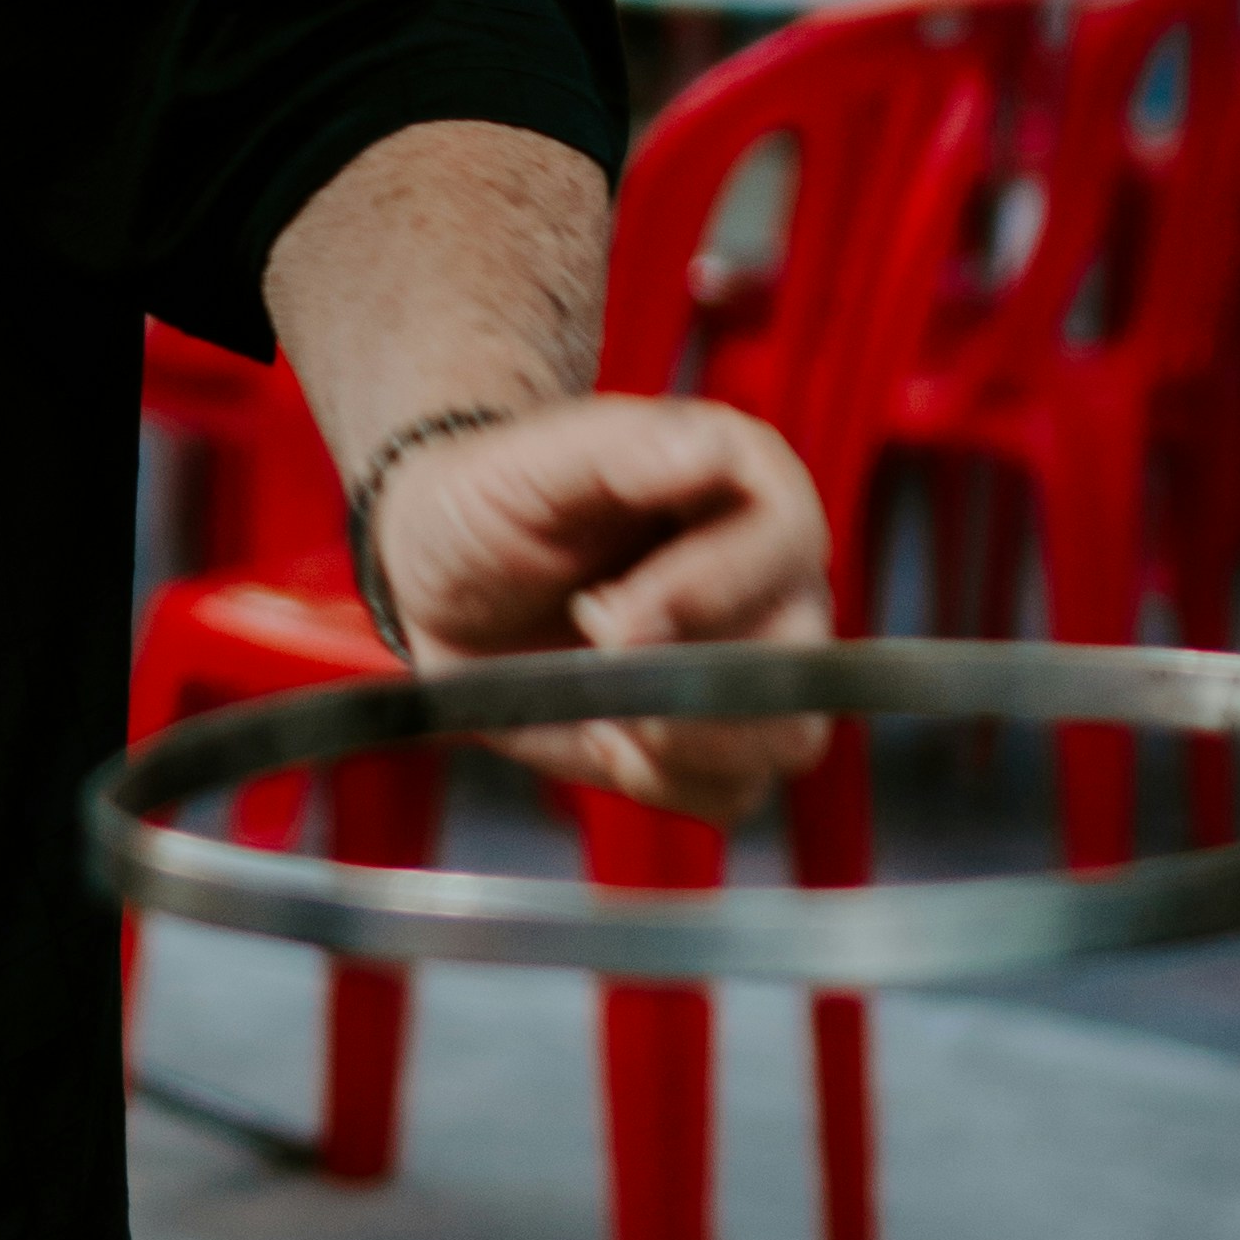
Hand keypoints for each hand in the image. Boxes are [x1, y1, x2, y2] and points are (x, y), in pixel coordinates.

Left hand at [370, 398, 831, 822]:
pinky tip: (603, 732)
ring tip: (601, 700)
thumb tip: (710, 451)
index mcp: (745, 485)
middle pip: (799, 655)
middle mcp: (771, 576)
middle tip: (595, 648)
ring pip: (787, 734)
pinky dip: (662, 777)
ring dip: (685, 740)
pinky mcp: (716, 737)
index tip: (617, 613)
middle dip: (686, 676)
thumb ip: (620, 450)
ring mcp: (754, 662)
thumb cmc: (489, 503)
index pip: (790, 540)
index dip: (713, 587)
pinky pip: (734, 790)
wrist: (439, 582)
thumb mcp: (528, 463)